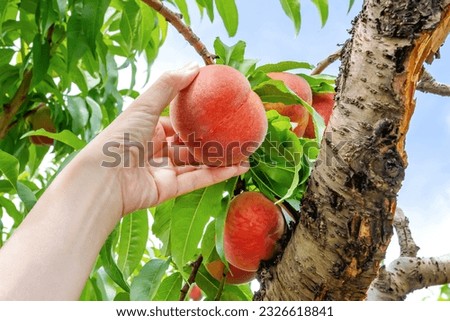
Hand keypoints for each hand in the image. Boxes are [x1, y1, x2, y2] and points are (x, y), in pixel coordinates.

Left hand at [92, 62, 248, 214]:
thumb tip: (195, 65)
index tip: (217, 108)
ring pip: (195, 163)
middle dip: (210, 139)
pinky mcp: (168, 190)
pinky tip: (238, 167)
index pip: (175, 121)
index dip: (195, 115)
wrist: (103, 179)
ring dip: (219, 158)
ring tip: (244, 151)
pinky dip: (217, 174)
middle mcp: (155, 149)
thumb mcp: (145, 105)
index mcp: (148, 129)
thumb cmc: (119, 138)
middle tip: (235, 132)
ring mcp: (162, 170)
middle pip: (188, 143)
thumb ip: (169, 85)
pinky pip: (197, 179)